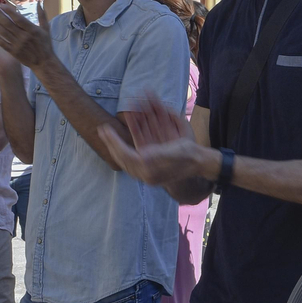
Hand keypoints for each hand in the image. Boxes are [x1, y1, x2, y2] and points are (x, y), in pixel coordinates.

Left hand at [0, 0, 52, 69]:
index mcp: (32, 30)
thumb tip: (38, 3)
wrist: (44, 63)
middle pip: (8, 24)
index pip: (19, 19)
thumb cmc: (45, 45)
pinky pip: (2, 43)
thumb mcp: (46, 29)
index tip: (1, 4)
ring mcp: (17, 45)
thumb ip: (42, 16)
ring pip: (3, 32)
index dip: (10, 12)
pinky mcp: (13, 52)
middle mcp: (24, 37)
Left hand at [96, 95, 210, 184]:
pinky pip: (131, 157)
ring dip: (116, 144)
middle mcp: (145, 173)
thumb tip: (141, 154)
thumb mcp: (173, 151)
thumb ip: (157, 154)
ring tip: (107, 133)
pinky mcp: (149, 167)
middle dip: (111, 143)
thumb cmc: (187, 155)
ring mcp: (146, 171)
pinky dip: (124, 147)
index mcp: (150, 170)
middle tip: (102, 130)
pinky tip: (120, 139)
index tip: (106, 130)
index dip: (114, 142)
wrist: (198, 163)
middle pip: (122, 158)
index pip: (126, 156)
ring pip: (125, 158)